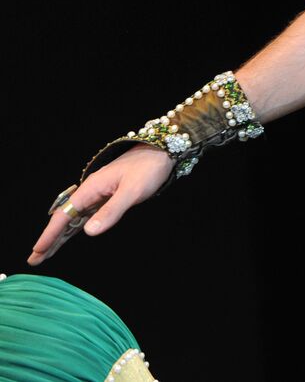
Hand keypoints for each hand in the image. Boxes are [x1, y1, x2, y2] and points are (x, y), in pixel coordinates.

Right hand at [28, 145, 172, 265]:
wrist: (162, 153)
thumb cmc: (148, 170)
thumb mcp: (132, 191)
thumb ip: (112, 211)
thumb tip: (89, 232)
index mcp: (91, 189)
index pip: (64, 215)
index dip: (50, 234)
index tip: (37, 251)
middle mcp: (90, 192)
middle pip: (64, 218)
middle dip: (49, 238)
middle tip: (34, 259)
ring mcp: (97, 194)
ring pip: (73, 218)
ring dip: (60, 235)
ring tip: (45, 253)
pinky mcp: (106, 196)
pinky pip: (85, 215)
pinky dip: (74, 228)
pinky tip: (68, 235)